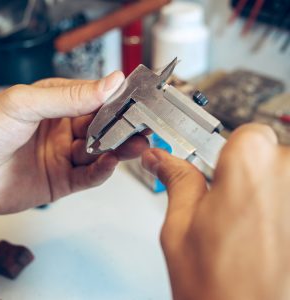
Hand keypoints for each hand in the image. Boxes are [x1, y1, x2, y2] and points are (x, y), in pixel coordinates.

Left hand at [0, 73, 147, 219]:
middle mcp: (59, 129)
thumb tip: (110, 82)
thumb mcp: (23, 104)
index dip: (115, 98)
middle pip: (100, 125)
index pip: (92, 97)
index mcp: (52, 104)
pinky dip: (101, 170)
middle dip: (122, 125)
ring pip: (98, 150)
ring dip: (118, 148)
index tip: (136, 98)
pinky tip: (109, 162)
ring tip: (135, 144)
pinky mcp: (60, 181)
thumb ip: (69, 96)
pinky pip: (88, 175)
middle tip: (143, 124)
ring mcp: (61, 156)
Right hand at [142, 124, 289, 299]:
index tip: (221, 173)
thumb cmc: (217, 290)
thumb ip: (177, 181)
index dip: (231, 155)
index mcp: (250, 167)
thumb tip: (160, 158)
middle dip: (248, 178)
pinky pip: (289, 200)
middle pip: (270, 156)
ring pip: (283, 180)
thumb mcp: (180, 229)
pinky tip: (267, 239)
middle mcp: (289, 176)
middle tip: (229, 212)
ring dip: (268, 197)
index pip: (247, 132)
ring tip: (249, 233)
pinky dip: (280, 213)